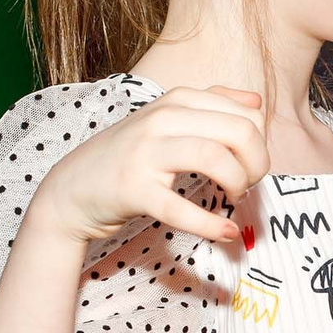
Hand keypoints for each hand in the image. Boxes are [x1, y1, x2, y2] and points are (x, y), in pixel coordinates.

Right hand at [32, 85, 268, 247]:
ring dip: (238, 184)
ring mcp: (146, 153)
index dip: (260, 144)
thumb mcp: (166, 120)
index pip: (246, 114)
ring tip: (232, 198)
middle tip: (246, 184)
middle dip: (257, 163)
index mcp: (177, 101)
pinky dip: (212, 225)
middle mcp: (162, 119)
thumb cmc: (129, 156)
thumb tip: (256, 101)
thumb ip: (211, 106)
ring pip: (216, 159)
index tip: (249, 164)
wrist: (71, 189)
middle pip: (239, 132)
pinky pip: (182, 208)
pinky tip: (226, 231)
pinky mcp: (134, 190)